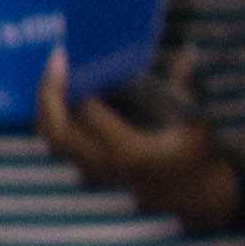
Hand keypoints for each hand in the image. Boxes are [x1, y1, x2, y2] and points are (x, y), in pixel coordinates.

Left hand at [36, 44, 237, 228]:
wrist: (191, 193)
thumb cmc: (195, 154)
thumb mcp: (197, 121)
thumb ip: (187, 87)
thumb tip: (189, 52)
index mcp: (131, 152)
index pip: (90, 115)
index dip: (81, 84)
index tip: (81, 58)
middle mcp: (105, 164)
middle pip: (59, 130)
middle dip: (50, 93)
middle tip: (57, 59)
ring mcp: (93, 170)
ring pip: (52, 139)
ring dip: (46, 105)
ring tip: (55, 71)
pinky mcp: (88, 169)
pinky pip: (58, 144)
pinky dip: (52, 118)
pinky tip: (60, 92)